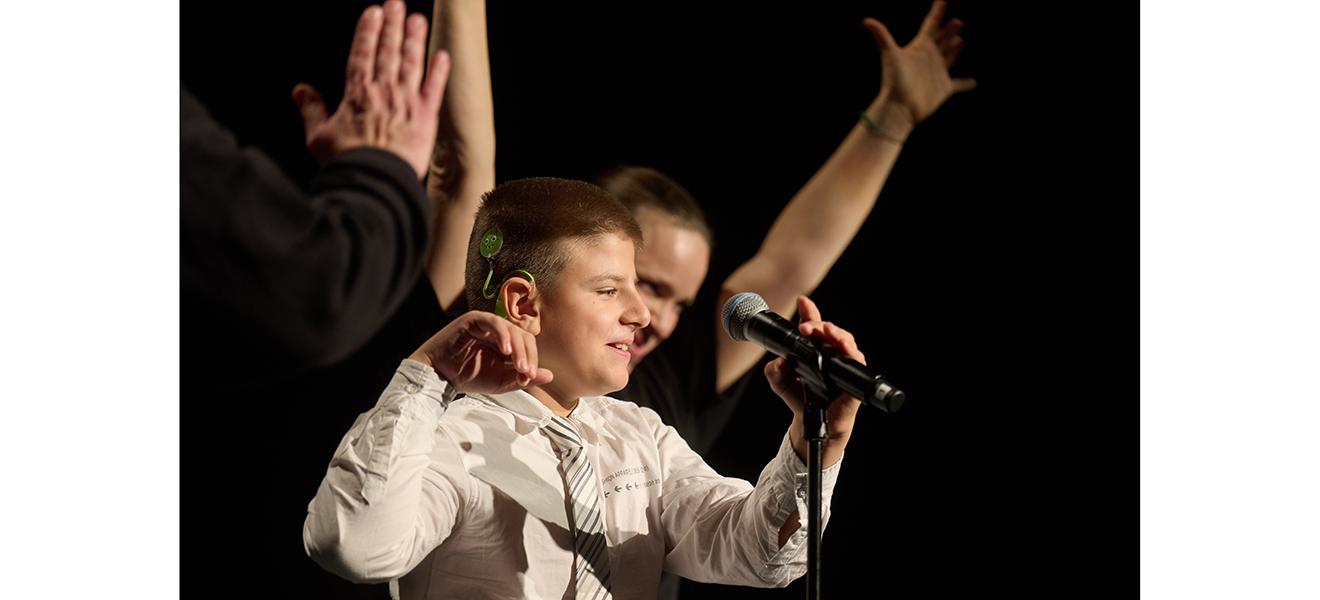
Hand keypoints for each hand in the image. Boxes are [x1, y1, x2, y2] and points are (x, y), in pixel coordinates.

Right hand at [291, 0, 451, 178]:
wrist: (375, 181)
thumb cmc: (347, 163)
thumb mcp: (318, 136)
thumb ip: (311, 110)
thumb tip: (300, 90)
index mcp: (357, 93)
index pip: (362, 53)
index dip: (368, 30)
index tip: (373, 12)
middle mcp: (383, 91)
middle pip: (388, 51)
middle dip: (392, 25)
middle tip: (396, 4)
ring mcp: (407, 102)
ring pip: (412, 62)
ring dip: (414, 39)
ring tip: (416, 19)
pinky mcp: (426, 117)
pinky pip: (435, 88)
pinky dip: (439, 71)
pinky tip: (442, 55)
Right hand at [408, 311, 552, 394]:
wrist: (440, 376)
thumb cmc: (468, 376)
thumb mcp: (501, 381)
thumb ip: (523, 378)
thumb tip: (550, 375)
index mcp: (507, 342)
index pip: (528, 345)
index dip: (532, 361)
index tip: (528, 378)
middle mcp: (498, 330)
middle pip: (524, 336)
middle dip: (527, 356)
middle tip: (526, 372)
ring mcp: (487, 323)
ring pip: (512, 330)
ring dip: (519, 349)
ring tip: (519, 366)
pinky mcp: (474, 319)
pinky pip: (494, 322)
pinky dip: (503, 335)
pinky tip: (505, 350)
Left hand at [764, 296, 864, 466]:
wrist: (812, 424)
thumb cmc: (801, 399)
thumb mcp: (780, 384)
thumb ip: (774, 372)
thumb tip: (776, 363)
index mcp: (814, 350)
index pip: (813, 326)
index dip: (809, 312)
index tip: (802, 301)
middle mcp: (831, 354)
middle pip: (830, 331)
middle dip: (818, 324)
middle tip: (806, 327)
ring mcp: (843, 365)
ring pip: (846, 341)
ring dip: (836, 334)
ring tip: (826, 330)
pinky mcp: (853, 380)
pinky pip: (857, 363)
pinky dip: (851, 354)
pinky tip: (844, 348)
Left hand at [864, 0, 975, 123]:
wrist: (899, 107)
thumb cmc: (894, 80)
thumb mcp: (890, 54)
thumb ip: (881, 35)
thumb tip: (865, 20)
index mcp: (919, 48)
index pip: (929, 26)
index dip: (936, 14)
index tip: (941, 2)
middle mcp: (929, 58)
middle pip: (941, 40)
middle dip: (949, 30)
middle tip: (957, 22)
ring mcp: (937, 73)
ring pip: (949, 57)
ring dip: (955, 49)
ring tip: (960, 40)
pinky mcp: (944, 88)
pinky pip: (958, 84)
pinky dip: (966, 83)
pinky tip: (973, 82)